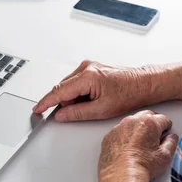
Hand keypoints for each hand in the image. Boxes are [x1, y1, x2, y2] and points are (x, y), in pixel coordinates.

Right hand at [32, 60, 157, 121]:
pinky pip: (76, 82)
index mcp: (87, 77)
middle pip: (63, 89)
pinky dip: (80, 93)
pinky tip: (93, 97)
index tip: (37, 109)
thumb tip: (61, 115)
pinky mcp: (91, 68)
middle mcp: (85, 67)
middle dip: (67, 103)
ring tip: (94, 103)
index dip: (46, 102)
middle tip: (83, 111)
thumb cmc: (129, 94)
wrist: (143, 84)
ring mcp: (88, 66)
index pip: (59, 92)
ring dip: (75, 98)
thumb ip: (77, 113)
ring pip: (69, 86)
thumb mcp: (101, 110)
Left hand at [98, 110, 178, 181]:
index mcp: (149, 123)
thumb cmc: (142, 166)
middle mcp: (132, 122)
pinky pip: (119, 132)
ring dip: (137, 128)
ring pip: (131, 122)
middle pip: (146, 116)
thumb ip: (171, 143)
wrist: (121, 177)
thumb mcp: (165, 156)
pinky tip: (128, 148)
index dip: (167, 126)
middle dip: (153, 123)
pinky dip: (124, 136)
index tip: (166, 130)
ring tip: (141, 142)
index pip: (163, 119)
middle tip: (155, 134)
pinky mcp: (108, 136)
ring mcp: (118, 128)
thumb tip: (171, 139)